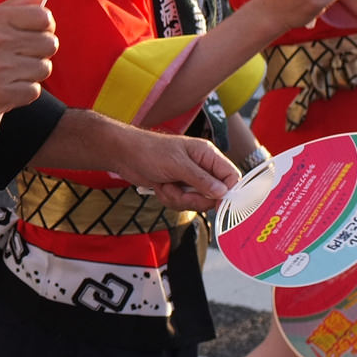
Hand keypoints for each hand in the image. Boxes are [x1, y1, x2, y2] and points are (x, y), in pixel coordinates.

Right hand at [0, 0, 58, 121]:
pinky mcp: (0, 94)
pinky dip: (22, 92)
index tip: (33, 34)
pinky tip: (5, 87)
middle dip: (38, 52)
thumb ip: (17, 4)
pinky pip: (33, 91)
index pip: (44, 17)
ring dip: (30, 73)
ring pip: (43, 68)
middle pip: (49, 44)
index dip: (44, 27)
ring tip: (10, 72)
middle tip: (19, 56)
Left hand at [105, 123, 237, 210]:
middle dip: (194, 198)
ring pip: (197, 202)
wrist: (124, 155)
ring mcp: (190, 180)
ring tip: (165, 185)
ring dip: (178, 199)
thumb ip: (201, 180)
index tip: (219, 204)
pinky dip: (170, 199)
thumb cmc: (150, 152)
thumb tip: (223, 193)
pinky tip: (160, 187)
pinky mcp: (178, 189)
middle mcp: (202, 168)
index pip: (231, 176)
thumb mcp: (177, 165)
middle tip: (179, 191)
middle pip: (215, 195)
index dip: (229, 192)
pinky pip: (182, 204)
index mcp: (207, 155)